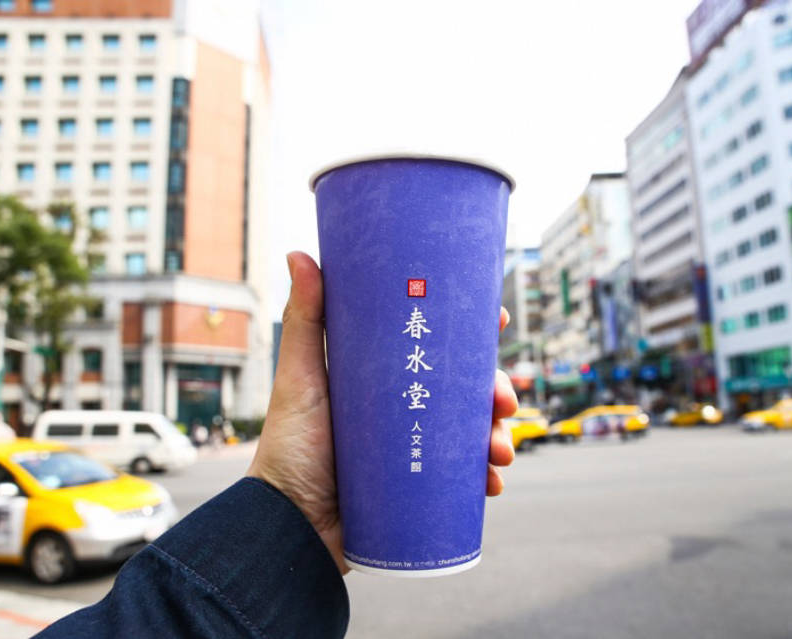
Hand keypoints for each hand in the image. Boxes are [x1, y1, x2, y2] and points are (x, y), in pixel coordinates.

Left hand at [247, 251, 517, 574]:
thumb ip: (304, 320)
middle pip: (467, 389)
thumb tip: (300, 254)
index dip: (472, 332)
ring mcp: (415, 447)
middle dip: (497, 391)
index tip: (496, 321)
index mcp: (385, 376)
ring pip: (474, 433)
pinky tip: (492, 482)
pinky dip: (486, 477)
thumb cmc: (289, 447)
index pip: (437, 344)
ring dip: (499, 436)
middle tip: (503, 400)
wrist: (289, 524)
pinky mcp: (420, 487)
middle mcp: (406, 408)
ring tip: (499, 450)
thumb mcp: (301, 379)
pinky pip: (465, 479)